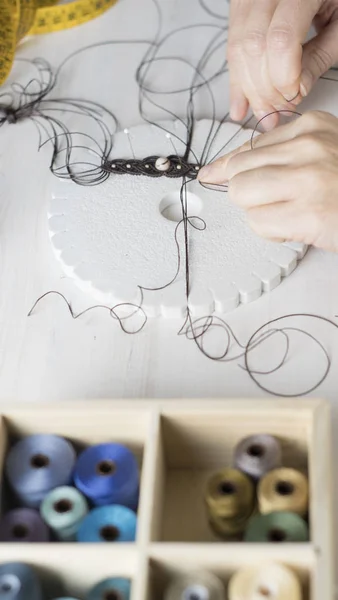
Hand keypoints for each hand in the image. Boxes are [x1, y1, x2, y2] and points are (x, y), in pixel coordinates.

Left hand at [198, 111, 337, 251]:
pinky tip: (296, 227)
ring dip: (259, 211)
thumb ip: (283, 154)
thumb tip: (229, 169)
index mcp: (313, 127)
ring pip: (242, 194)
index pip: (248, 146)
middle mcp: (309, 147)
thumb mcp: (323, 153)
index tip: (211, 174)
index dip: (226, 167)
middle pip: (239, 172)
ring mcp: (309, 178)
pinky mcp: (309, 212)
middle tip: (275, 202)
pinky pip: (258, 223)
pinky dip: (272, 231)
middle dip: (249, 194)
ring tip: (287, 213)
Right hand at [228, 0, 337, 129]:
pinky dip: (237, 79)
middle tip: (280, 109)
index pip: (281, 39)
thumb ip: (320, 55)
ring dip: (249, 88)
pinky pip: (232, 45)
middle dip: (265, 88)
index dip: (283, 76)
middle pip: (253, 46)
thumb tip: (298, 90)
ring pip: (237, 48)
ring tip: (263, 112)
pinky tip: (242, 103)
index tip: (294, 96)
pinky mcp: (239, 8)